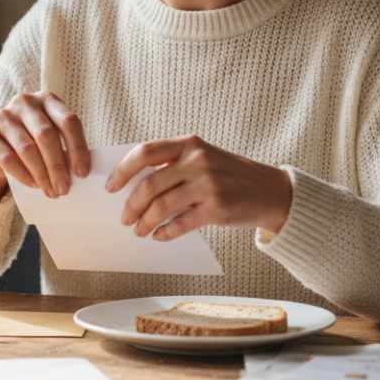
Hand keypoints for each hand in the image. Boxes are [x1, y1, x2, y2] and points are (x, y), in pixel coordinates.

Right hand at [0, 91, 91, 200]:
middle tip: (64, 189)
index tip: (82, 173)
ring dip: (42, 174)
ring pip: (27, 148)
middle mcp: (25, 102)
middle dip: (58, 166)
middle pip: (46, 135)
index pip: (68, 121)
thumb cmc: (32, 143)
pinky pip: (8, 158)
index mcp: (47, 100)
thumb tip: (80, 174)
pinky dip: (23, 175)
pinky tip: (33, 186)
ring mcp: (3, 116)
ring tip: (51, 192)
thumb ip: (64, 148)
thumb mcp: (50, 139)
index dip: (78, 148)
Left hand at [104, 135, 291, 238]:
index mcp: (189, 144)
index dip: (123, 170)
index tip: (110, 187)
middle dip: (131, 205)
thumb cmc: (229, 175)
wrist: (269, 190)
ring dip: (145, 222)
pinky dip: (165, 233)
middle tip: (124, 218)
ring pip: (162, 206)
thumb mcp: (203, 158)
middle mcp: (197, 161)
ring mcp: (208, 184)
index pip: (145, 152)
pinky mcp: (217, 208)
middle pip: (150, 184)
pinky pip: (180, 224)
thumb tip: (133, 185)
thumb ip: (173, 164)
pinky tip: (159, 236)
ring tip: (139, 231)